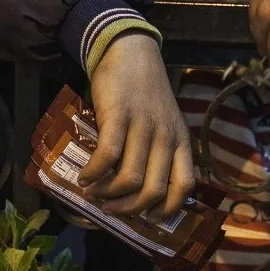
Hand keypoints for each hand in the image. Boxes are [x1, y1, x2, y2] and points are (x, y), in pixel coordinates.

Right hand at [76, 33, 194, 219]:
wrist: (130, 53)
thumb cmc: (145, 92)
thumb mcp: (165, 122)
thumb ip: (160, 150)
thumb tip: (140, 188)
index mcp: (180, 141)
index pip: (185, 186)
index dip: (167, 209)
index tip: (148, 217)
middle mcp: (165, 137)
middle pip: (154, 190)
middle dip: (130, 209)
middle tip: (112, 209)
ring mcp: (143, 127)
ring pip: (130, 179)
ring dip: (108, 194)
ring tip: (93, 193)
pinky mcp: (119, 117)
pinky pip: (108, 156)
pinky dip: (94, 173)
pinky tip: (84, 176)